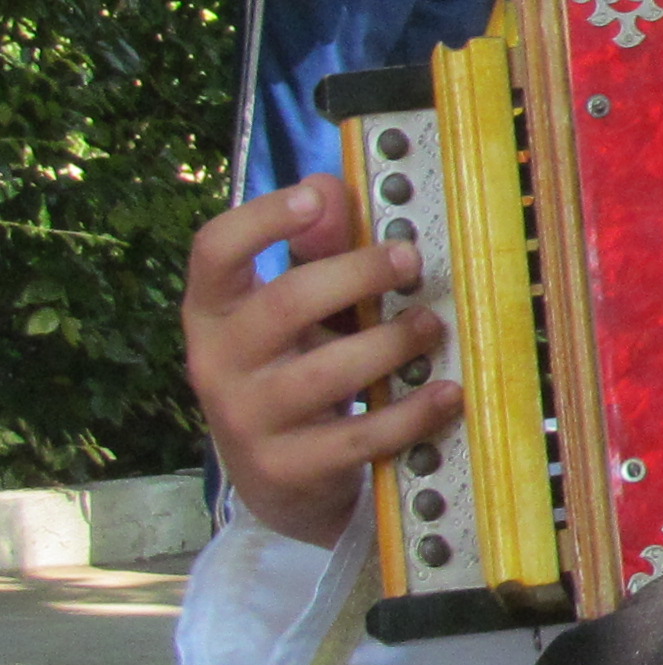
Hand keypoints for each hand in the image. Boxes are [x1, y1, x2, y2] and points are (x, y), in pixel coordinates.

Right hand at [181, 175, 452, 547]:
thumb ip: (316, 251)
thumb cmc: (293, 369)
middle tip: (410, 260)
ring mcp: (247, 420)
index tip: (315, 197)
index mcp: (214, 311)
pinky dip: (410, 414)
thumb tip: (332, 186)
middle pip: (283, 305)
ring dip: (390, 344)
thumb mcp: (298, 310)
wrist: (279, 478)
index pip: (214, 251)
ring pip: (323, 374)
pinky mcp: (285, 469)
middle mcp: (217, 363)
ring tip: (433, 326)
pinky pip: (355, 437)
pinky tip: (446, 392)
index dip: (261, 218)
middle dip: (356, 275)